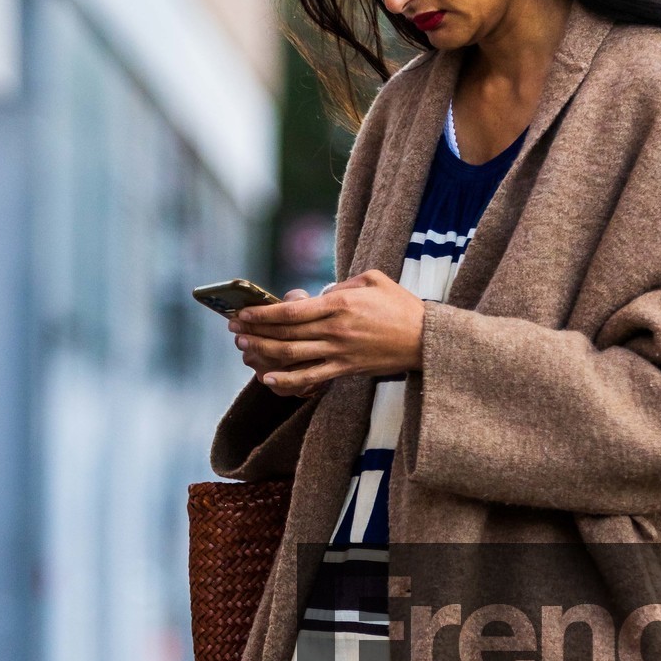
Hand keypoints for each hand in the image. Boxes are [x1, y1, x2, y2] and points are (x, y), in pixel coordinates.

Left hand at [231, 271, 425, 396]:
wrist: (424, 339)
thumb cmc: (400, 305)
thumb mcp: (372, 280)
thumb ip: (341, 284)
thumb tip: (318, 293)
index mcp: (339, 304)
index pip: (291, 310)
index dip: (263, 313)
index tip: (243, 312)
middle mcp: (335, 330)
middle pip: (285, 333)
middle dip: (255, 331)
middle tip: (235, 329)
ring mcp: (339, 353)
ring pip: (292, 355)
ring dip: (264, 353)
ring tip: (245, 349)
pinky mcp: (345, 370)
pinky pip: (310, 378)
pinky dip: (287, 381)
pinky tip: (268, 380)